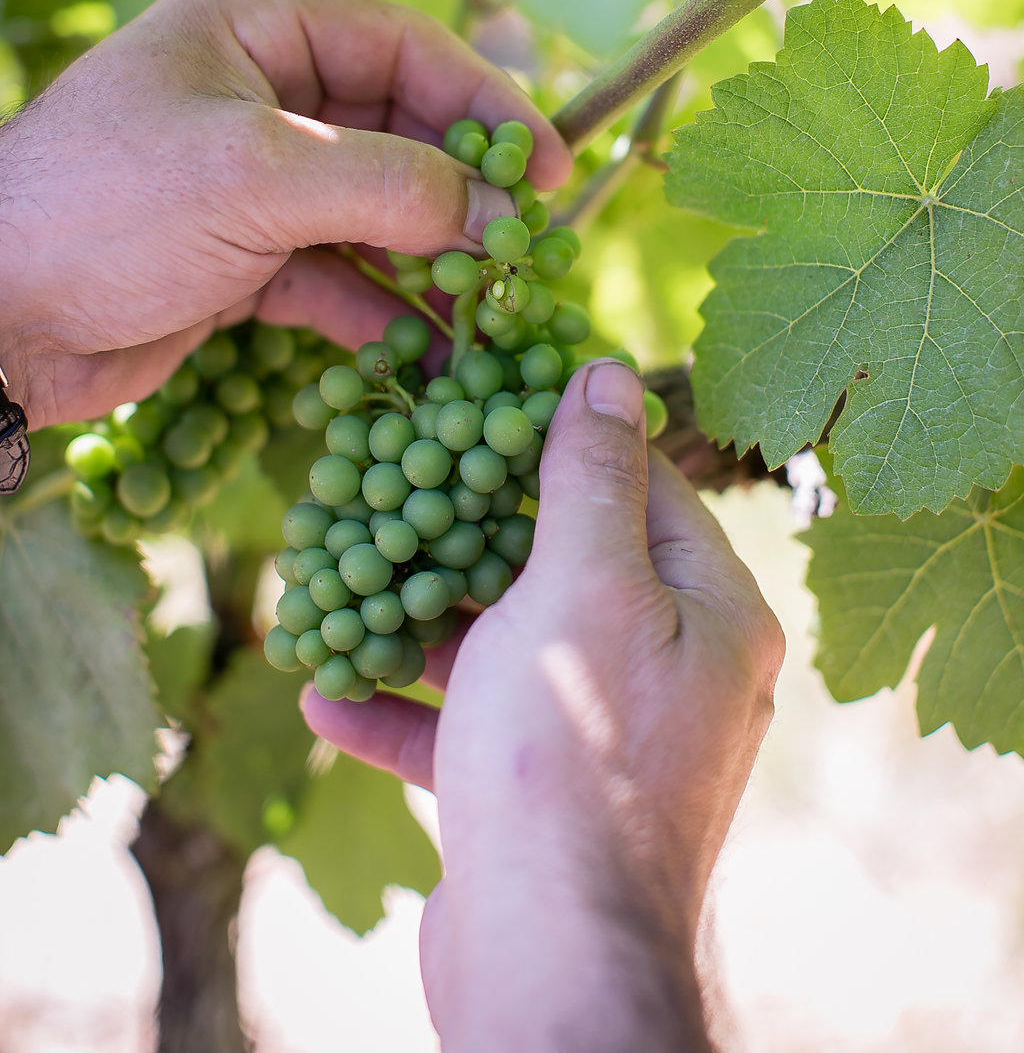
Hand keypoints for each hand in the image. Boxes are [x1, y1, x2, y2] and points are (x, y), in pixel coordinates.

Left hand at [0, 0, 570, 427]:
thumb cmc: (109, 210)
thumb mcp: (260, 177)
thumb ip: (391, 186)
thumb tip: (499, 215)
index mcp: (252, 35)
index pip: (400, 47)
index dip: (484, 101)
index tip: (548, 168)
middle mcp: (255, 100)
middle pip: (395, 133)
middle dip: (463, 192)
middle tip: (529, 249)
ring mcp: (247, 185)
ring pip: (371, 212)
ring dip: (429, 259)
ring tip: (489, 308)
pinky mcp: (236, 262)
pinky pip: (332, 277)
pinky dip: (377, 310)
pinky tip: (421, 347)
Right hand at [303, 359, 784, 1052]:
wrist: (549, 960)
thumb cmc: (573, 753)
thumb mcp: (584, 585)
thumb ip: (591, 476)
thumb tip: (605, 372)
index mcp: (712, 614)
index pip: (644, 488)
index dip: (565, 439)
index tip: (489, 404)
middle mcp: (674, 673)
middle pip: (564, 567)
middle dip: (471, 534)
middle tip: (399, 483)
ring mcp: (607, 739)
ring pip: (508, 650)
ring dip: (422, 622)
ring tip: (344, 582)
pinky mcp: (543, 800)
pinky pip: (473, 732)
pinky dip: (407, 712)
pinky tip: (328, 692)